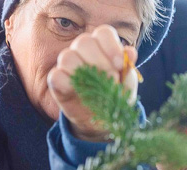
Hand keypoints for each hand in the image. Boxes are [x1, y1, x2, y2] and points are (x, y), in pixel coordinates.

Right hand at [47, 26, 138, 141]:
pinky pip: (56, 75)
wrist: (102, 120)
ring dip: (82, 72)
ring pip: (67, 56)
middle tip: (109, 79)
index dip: (111, 46)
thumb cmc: (115, 98)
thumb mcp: (127, 88)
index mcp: (102, 46)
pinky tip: (77, 92)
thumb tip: (130, 53)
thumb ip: (128, 71)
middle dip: (98, 60)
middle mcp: (83, 51)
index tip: (120, 65)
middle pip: (84, 41)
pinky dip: (66, 83)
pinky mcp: (57, 82)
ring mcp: (68, 65)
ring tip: (94, 88)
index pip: (103, 33)